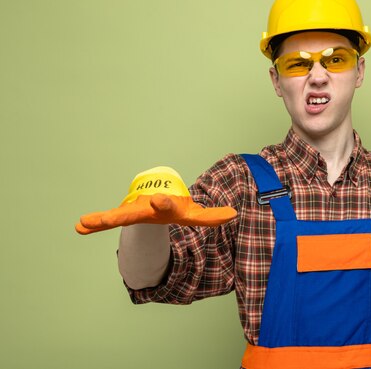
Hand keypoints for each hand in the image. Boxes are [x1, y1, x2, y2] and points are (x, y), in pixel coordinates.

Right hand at [75, 193, 236, 234]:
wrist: (161, 203)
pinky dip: (94, 225)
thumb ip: (213, 216)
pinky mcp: (123, 218)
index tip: (158, 199)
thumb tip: (234, 214)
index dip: (163, 202)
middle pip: (132, 214)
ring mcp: (132, 214)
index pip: (165, 205)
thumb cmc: (179, 210)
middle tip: (107, 219)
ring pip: (115, 218)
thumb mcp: (195, 214)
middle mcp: (145, 209)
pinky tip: (80, 227)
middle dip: (120, 216)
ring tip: (84, 223)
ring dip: (101, 220)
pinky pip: (107, 223)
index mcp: (164, 207)